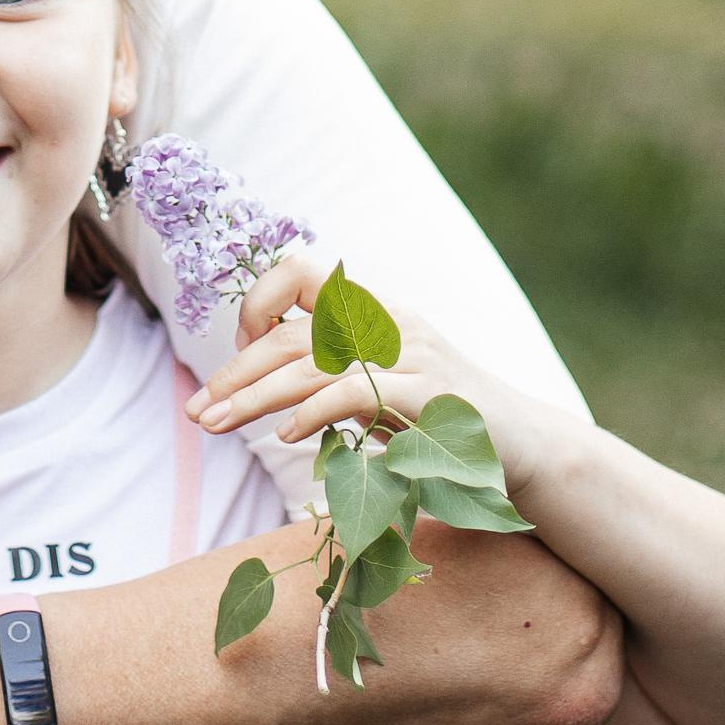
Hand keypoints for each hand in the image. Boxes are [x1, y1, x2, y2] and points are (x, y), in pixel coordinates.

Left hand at [190, 249, 550, 486]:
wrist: (526, 449)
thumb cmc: (445, 425)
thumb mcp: (383, 390)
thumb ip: (337, 376)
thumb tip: (268, 388)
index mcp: (376, 312)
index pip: (302, 274)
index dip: (259, 304)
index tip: (239, 350)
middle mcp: (389, 322)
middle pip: (291, 332)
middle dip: (235, 371)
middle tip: (197, 410)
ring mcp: (410, 355)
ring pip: (310, 362)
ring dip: (253, 397)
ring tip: (215, 424)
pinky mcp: (426, 394)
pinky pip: (354, 392)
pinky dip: (312, 411)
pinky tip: (284, 437)